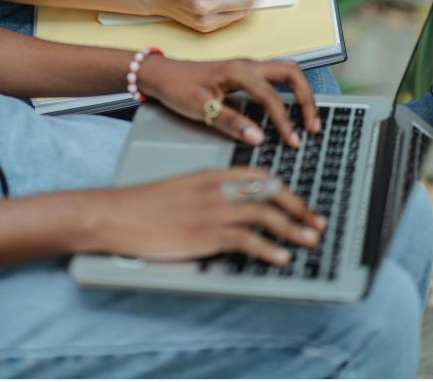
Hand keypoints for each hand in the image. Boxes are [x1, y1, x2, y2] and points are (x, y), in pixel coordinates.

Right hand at [90, 167, 325, 263]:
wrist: (116, 213)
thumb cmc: (145, 204)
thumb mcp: (183, 188)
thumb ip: (210, 192)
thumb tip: (234, 207)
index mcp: (212, 174)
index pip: (260, 176)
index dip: (285, 190)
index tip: (300, 204)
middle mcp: (216, 188)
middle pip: (269, 192)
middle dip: (298, 207)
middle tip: (316, 222)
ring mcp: (211, 211)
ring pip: (263, 215)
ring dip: (292, 228)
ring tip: (309, 240)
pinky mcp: (203, 235)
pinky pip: (245, 240)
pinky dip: (268, 249)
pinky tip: (280, 258)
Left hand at [138, 56, 319, 146]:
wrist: (161, 74)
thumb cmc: (177, 88)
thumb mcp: (200, 108)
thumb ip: (230, 122)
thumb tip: (258, 137)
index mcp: (238, 71)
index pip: (272, 97)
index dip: (285, 121)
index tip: (293, 141)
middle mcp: (248, 65)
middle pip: (292, 73)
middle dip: (308, 99)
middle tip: (314, 126)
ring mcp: (248, 67)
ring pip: (287, 72)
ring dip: (302, 93)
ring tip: (309, 120)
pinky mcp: (246, 73)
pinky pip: (276, 78)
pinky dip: (290, 92)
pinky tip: (291, 111)